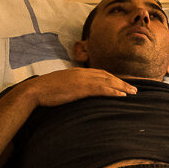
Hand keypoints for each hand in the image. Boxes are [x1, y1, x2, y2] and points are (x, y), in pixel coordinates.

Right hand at [21, 69, 137, 106]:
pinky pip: (102, 89)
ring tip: (132, 92)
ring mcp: (83, 80)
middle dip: (122, 82)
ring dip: (122, 87)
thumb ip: (71, 84)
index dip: (113, 78)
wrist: (35, 90)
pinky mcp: (81, 88)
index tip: (122, 83)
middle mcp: (83, 73)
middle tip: (134, 89)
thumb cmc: (45, 89)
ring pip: (108, 82)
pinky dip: (113, 91)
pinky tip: (122, 95)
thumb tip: (75, 90)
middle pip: (108, 76)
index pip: (100, 73)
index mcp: (78, 72)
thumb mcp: (61, 83)